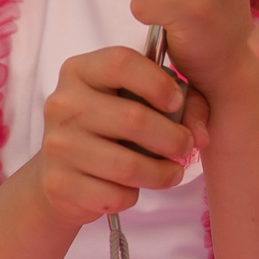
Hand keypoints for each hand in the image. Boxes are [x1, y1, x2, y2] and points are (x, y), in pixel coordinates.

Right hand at [32, 46, 194, 228]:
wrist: (60, 171)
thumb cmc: (111, 127)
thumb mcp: (138, 100)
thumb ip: (181, 104)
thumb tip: (201, 135)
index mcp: (80, 71)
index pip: (121, 62)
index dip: (157, 83)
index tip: (177, 102)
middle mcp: (63, 104)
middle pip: (133, 119)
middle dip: (172, 138)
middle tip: (185, 146)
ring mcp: (57, 145)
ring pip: (127, 165)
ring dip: (161, 174)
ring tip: (172, 172)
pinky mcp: (58, 184)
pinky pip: (114, 195)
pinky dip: (132, 195)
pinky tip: (132, 187)